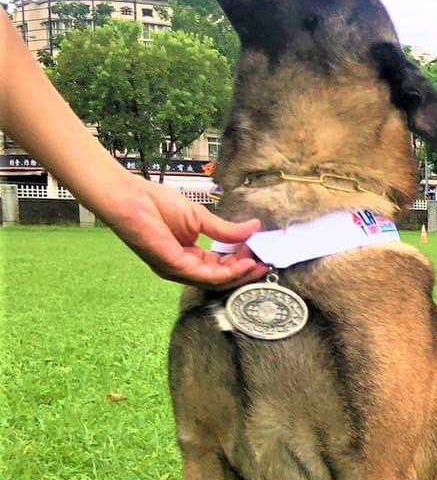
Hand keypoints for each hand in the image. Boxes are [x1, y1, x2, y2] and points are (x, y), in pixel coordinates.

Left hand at [100, 180, 268, 287]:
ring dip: (239, 274)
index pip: (219, 267)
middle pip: (220, 279)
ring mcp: (177, 270)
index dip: (240, 262)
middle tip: (264, 262)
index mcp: (187, 257)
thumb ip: (225, 229)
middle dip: (244, 272)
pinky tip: (243, 263)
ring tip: (258, 263)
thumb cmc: (156, 204)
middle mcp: (182, 268)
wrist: (129, 197)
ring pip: (215, 282)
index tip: (258, 252)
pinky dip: (227, 272)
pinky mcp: (173, 266)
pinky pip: (205, 276)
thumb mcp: (199, 218)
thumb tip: (254, 228)